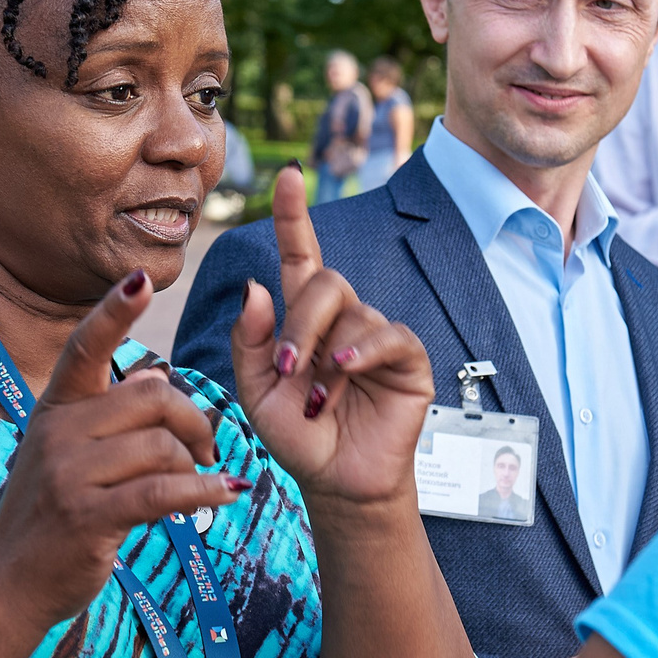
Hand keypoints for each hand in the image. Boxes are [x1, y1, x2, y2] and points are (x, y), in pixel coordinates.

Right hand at [0, 271, 247, 629]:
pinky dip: (203, 492)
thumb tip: (158, 375)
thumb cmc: (46, 516)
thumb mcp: (66, 454)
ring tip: (199, 486)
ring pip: (162, 446)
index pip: (84, 348)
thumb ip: (107, 416)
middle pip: (152, 397)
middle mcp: (56, 434)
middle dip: (194, 420)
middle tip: (206, 450)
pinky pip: (163, 493)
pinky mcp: (87, 519)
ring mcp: (68, 476)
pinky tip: (225, 496)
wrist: (4, 583)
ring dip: (195, 467)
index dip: (113, 311)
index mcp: (53, 410)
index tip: (140, 278)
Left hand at [231, 165, 434, 512]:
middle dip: (300, 322)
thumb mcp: (257, 389)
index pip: (299, 254)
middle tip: (289, 369)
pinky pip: (386, 335)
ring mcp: (375, 335)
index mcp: (302, 317)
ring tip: (319, 399)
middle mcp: (341, 318)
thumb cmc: (297, 435)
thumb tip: (255, 285)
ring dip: (325, 355)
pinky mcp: (406, 358)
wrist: (336, 482)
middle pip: (323, 281)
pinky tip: (344, 373)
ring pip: (351, 311)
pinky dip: (361, 352)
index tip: (289, 175)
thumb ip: (251, 340)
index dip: (295, 214)